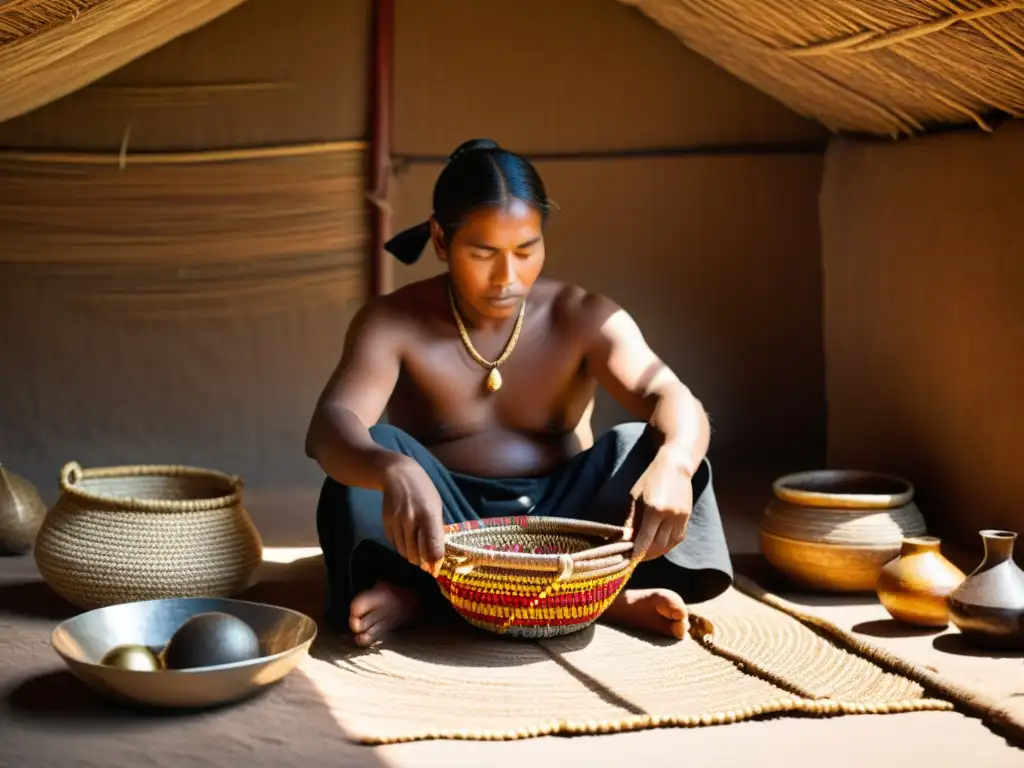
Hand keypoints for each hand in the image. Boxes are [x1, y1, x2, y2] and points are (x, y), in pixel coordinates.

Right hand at [381, 457, 444, 575]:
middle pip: (416, 553)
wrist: (397, 474)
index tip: (436, 569)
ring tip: (417, 556)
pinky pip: (395, 544)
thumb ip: (436, 528)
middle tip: (426, 565)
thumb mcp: (436, 505)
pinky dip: (402, 548)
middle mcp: (412, 520)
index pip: (433, 547)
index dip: (435, 562)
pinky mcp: (386, 523)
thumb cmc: (423, 490)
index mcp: (429, 515)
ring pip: (404, 551)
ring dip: (412, 557)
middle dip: (423, 563)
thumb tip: (436, 552)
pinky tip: (407, 543)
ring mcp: (397, 522)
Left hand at [629, 449, 693, 560]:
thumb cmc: (650, 479)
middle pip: (658, 546)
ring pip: (669, 545)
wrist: (676, 466)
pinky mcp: (687, 519)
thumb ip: (631, 520)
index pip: (645, 539)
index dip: (637, 553)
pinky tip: (657, 545)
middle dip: (646, 556)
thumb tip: (625, 540)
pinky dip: (666, 545)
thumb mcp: (635, 497)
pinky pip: (676, 539)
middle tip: (635, 558)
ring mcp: (681, 518)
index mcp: (655, 508)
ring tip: (644, 553)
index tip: (628, 561)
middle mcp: (670, 515)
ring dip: (656, 553)